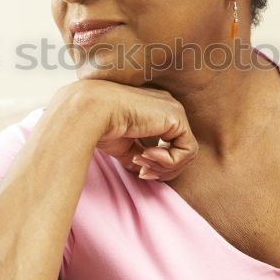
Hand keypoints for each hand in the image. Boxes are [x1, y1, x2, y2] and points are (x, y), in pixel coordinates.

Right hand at [50, 80, 198, 181]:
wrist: (92, 112)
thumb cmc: (101, 125)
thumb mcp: (123, 145)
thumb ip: (139, 154)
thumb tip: (147, 171)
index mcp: (156, 111)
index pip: (170, 143)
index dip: (157, 162)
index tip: (137, 166)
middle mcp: (168, 108)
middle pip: (181, 149)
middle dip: (162, 168)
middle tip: (142, 171)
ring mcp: (174, 111)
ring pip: (186, 153)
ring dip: (164, 166)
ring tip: (141, 161)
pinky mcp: (176, 118)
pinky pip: (187, 151)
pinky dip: (168, 161)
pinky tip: (145, 154)